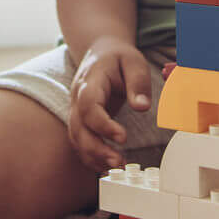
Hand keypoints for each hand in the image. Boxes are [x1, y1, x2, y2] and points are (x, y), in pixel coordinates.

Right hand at [67, 39, 156, 170]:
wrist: (101, 53)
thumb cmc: (118, 58)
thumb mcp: (133, 62)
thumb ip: (138, 83)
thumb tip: (142, 107)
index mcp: (90, 82)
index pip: (89, 106)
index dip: (102, 124)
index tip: (123, 137)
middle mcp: (77, 98)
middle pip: (78, 128)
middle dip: (96, 148)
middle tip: (120, 161)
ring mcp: (76, 111)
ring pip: (76, 138)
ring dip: (94, 156)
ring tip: (118, 166)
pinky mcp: (80, 121)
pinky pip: (79, 142)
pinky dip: (90, 157)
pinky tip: (107, 166)